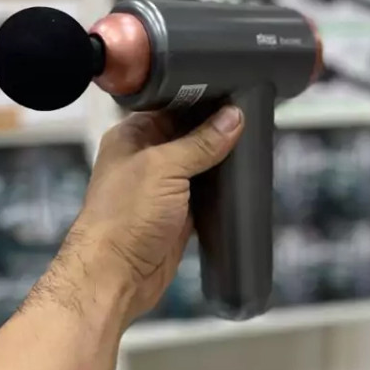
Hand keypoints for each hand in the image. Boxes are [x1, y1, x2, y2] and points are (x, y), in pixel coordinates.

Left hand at [56, 106, 243, 324]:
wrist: (116, 275)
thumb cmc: (126, 216)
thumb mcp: (164, 168)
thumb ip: (200, 142)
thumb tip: (233, 116)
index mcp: (132, 137)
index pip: (171, 108)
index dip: (201, 101)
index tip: (234, 93)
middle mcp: (145, 159)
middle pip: (188, 136)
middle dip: (216, 131)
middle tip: (252, 117)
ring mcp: (162, 189)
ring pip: (199, 167)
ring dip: (221, 162)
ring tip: (254, 143)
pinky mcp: (177, 216)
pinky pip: (205, 196)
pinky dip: (221, 192)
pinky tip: (243, 180)